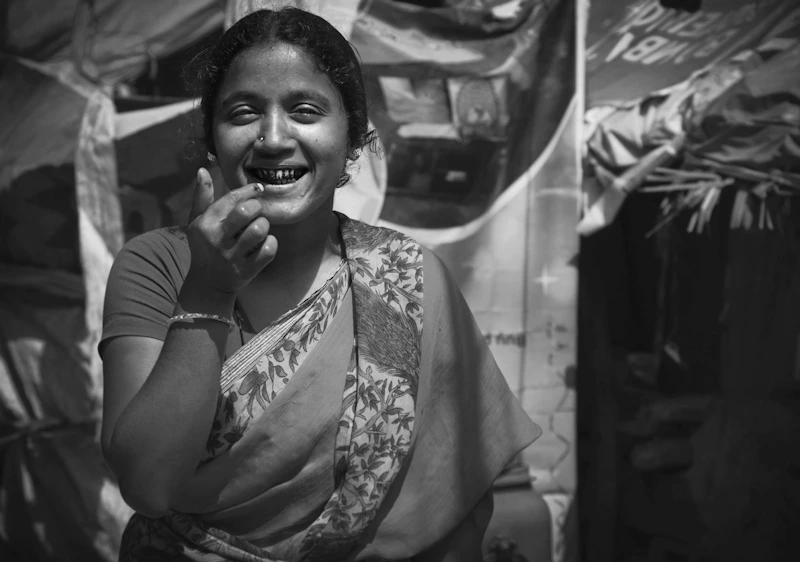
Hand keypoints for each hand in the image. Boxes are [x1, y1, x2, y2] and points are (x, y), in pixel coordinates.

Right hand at [184, 168, 277, 294]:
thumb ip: (202, 197)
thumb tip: (203, 170)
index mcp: (206, 224)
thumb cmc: (204, 246)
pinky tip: (264, 244)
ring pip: (260, 229)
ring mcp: (233, 256)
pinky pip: (269, 250)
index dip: (249, 191)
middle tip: (256, 213)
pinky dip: (271, 244)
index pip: (231, 199)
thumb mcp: (197, 221)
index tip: (257, 190)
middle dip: (257, 208)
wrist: (207, 283)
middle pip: (247, 212)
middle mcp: (218, 239)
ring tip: (259, 229)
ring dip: (264, 226)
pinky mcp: (248, 270)